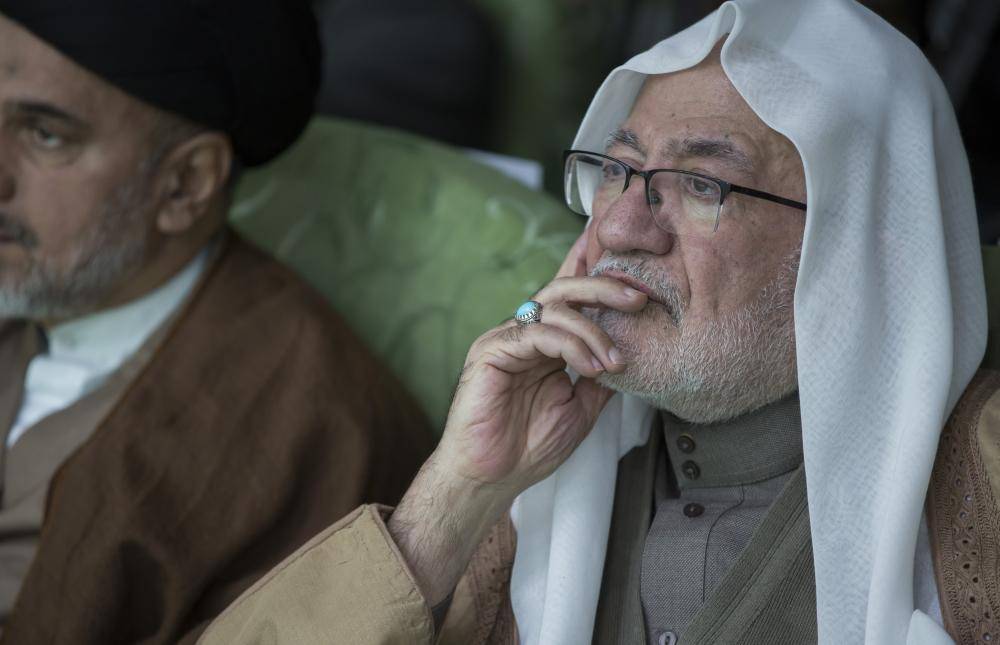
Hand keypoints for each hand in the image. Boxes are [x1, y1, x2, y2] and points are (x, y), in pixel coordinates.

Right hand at [387, 230, 646, 605]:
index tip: (628, 260)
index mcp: (545, 343)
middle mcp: (524, 333)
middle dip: (605, 286)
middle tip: (639, 297)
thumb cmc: (529, 447)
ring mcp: (506, 338)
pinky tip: (591, 367)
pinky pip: (537, 333)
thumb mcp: (582, 408)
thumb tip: (634, 355)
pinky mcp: (491, 350)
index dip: (595, 271)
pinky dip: (571, 346)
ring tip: (615, 362)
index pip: (571, 298)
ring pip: (555, 307)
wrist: (492, 478)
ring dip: (594, 330)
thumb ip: (601, 378)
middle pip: (565, 290)